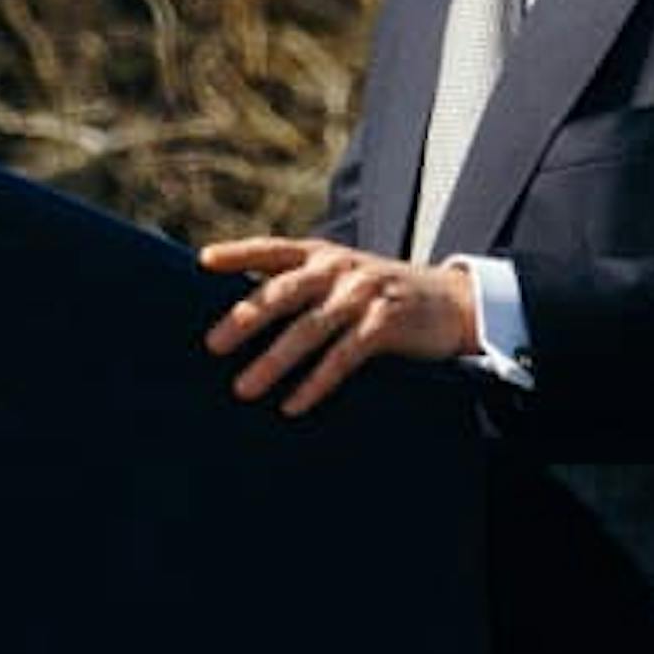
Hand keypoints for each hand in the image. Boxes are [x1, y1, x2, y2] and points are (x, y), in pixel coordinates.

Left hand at [198, 236, 478, 415]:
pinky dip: (316, 382)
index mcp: (322, 255)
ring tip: (245, 389)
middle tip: (213, 346)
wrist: (451, 303)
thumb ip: (299, 284)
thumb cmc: (380, 295)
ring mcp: (363, 294)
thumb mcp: (341, 277)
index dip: (238, 252)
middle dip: (246, 318)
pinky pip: (343, 357)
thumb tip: (237, 311)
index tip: (202, 262)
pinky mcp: (386, 324)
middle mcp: (339, 269)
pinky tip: (293, 404)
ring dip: (274, 361)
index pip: (272, 249)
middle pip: (284, 291)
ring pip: (309, 328)